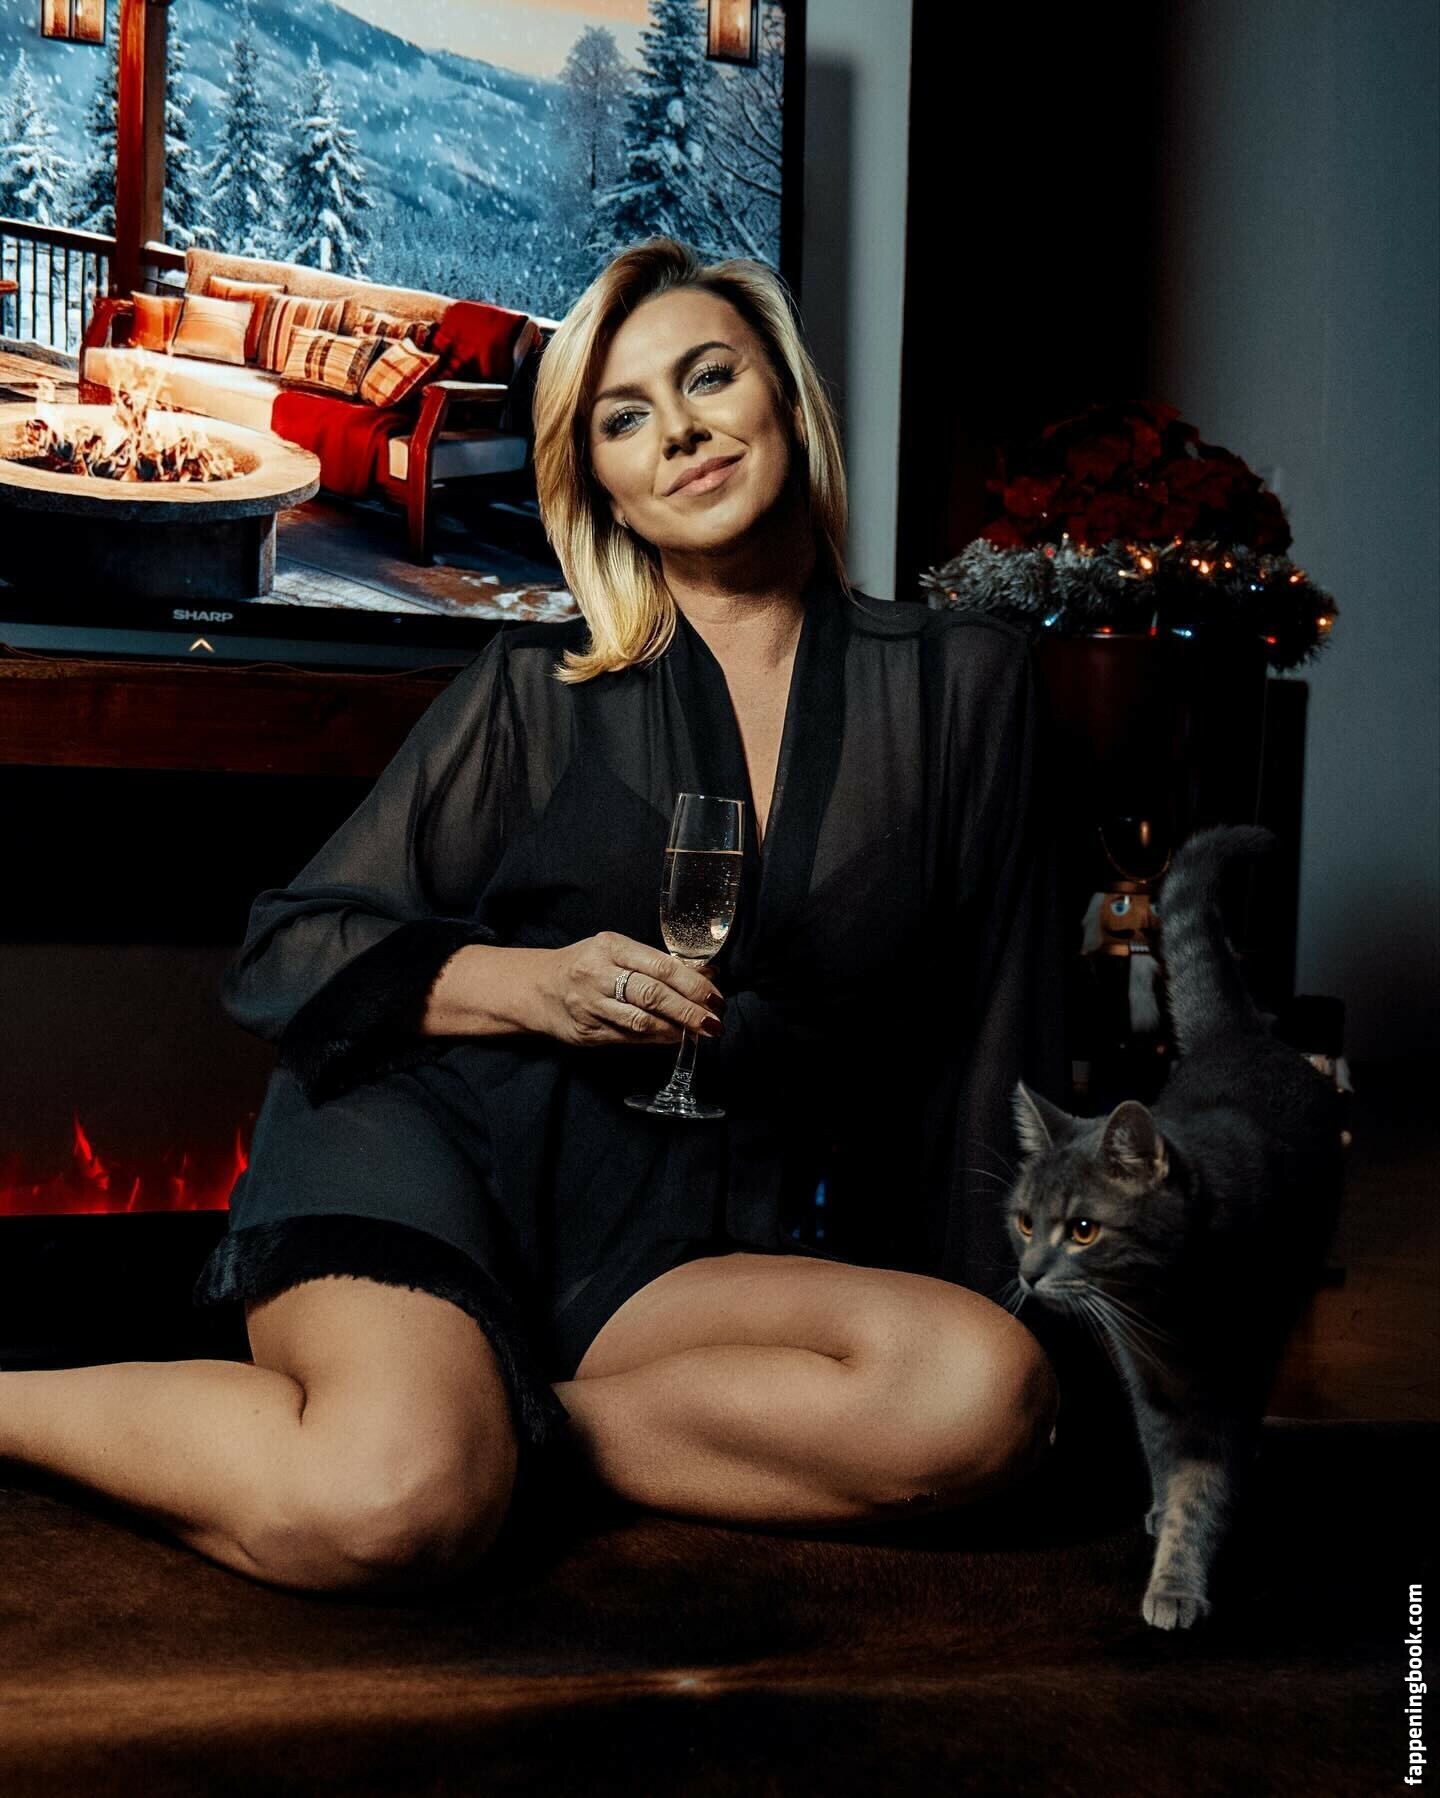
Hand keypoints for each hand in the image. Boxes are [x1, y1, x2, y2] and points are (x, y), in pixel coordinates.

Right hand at [535, 931, 724, 1047]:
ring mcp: (591, 1005)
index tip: (715, 996)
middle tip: (714, 1021)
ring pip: (641, 1021)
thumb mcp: (616, 951)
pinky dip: (656, 1038)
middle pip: (653, 995)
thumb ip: (656, 963)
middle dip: (689, 1010)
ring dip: (676, 1029)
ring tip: (699, 1032)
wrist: (539, 988)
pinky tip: (673, 1037)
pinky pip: (629, 1037)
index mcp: (611, 947)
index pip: (661, 966)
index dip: (693, 984)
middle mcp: (598, 975)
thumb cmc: (586, 965)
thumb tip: (705, 976)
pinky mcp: (588, 1031)